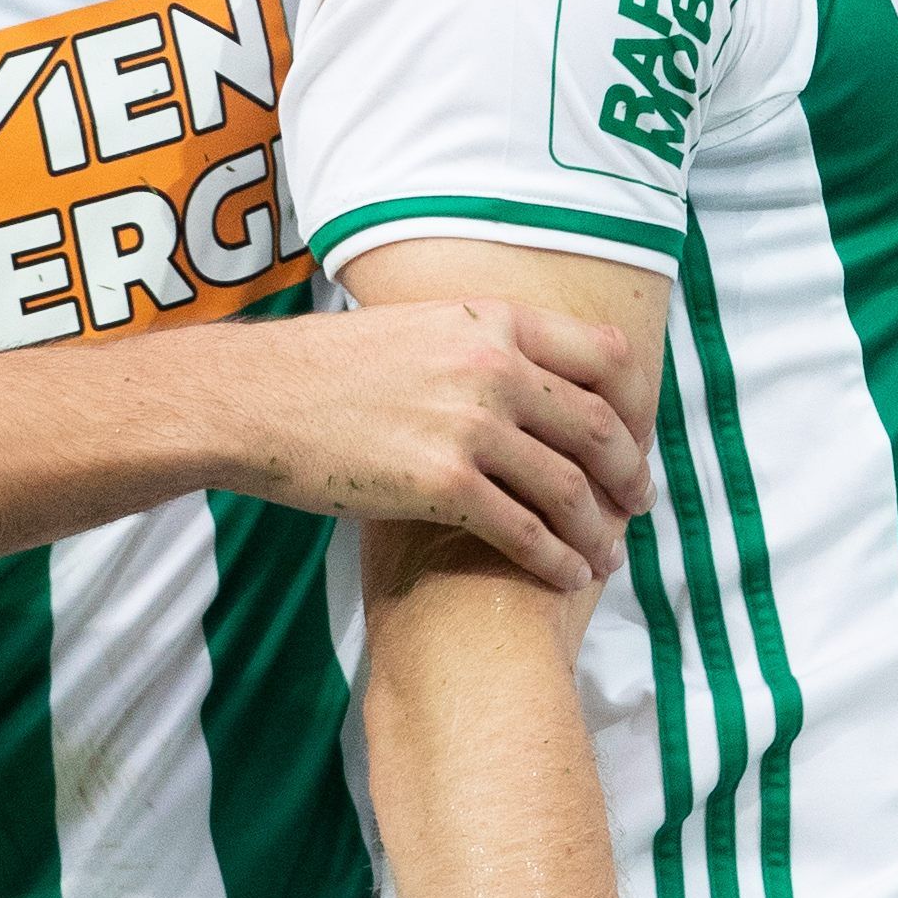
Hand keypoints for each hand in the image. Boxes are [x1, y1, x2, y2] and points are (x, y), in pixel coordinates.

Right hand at [215, 298, 658, 590]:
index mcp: (496, 322)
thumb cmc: (329, 367)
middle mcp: (495, 367)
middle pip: (600, 426)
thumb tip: (530, 367)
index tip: (640, 436)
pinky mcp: (442, 483)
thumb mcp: (422, 325)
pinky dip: (556, 558)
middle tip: (638, 503)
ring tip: (607, 554)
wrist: (256, 399)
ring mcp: (471, 424)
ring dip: (598, 528)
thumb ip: (482, 341)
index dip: (637, 403)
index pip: (606, 355)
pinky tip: (568, 575)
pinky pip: (524, 530)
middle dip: (629, 473)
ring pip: (569, 486)